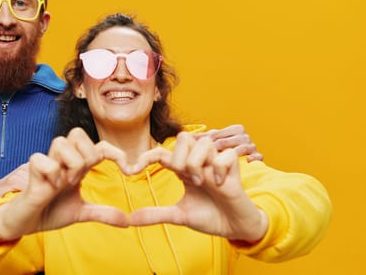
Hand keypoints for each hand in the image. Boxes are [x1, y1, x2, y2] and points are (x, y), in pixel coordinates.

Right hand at [0, 128, 130, 245]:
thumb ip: (103, 214)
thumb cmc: (49, 212)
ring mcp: (48, 163)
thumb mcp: (81, 213)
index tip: (128, 170)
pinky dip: (51, 173)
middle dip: (86, 155)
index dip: (116, 153)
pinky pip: (42, 159)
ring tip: (64, 184)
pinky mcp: (32, 171)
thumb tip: (126, 220)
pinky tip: (50, 188)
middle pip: (77, 133)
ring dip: (69, 165)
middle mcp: (63, 160)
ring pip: (61, 142)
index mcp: (77, 166)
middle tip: (80, 178)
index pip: (99, 146)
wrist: (25, 223)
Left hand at [130, 132, 267, 242]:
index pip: (162, 152)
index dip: (146, 157)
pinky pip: (225, 155)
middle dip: (179, 157)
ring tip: (201, 182)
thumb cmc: (209, 216)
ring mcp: (216, 163)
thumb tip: (130, 218)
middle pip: (184, 137)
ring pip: (203, 142)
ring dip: (197, 162)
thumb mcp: (179, 216)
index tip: (131, 171)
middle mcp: (198, 162)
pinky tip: (220, 184)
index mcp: (183, 169)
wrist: (234, 228)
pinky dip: (220, 169)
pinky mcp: (234, 168)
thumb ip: (156, 214)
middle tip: (184, 178)